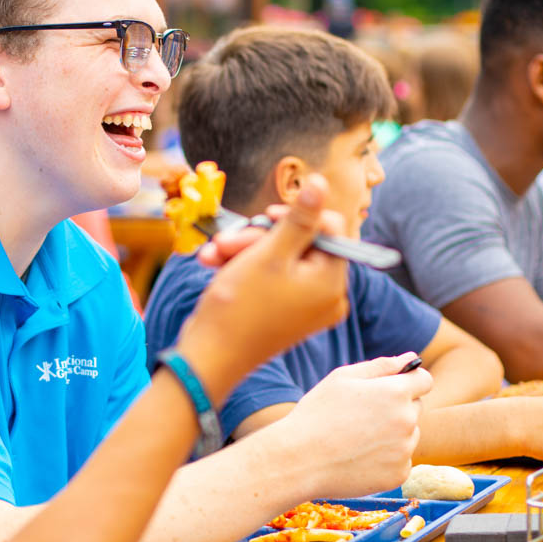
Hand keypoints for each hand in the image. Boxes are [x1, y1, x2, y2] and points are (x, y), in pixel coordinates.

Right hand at [183, 175, 348, 396]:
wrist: (209, 357)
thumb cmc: (240, 307)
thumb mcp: (270, 254)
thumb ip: (299, 219)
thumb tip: (320, 183)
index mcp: (333, 282)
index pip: (331, 229)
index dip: (298, 216)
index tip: (267, 215)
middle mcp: (327, 297)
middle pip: (302, 244)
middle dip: (259, 237)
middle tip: (227, 240)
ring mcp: (306, 308)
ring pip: (281, 259)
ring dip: (245, 250)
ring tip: (214, 254)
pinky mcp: (285, 314)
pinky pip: (273, 279)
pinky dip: (245, 268)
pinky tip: (215, 264)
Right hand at [269, 355, 431, 498]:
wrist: (298, 461)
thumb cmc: (317, 414)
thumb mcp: (343, 378)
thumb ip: (381, 366)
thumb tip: (410, 358)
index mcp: (395, 392)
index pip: (424, 380)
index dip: (410, 381)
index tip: (394, 388)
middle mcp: (406, 421)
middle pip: (415, 408)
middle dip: (396, 408)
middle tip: (362, 417)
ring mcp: (404, 450)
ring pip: (408, 436)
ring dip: (392, 435)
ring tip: (357, 439)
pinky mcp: (398, 475)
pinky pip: (400, 461)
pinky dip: (386, 460)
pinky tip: (359, 458)